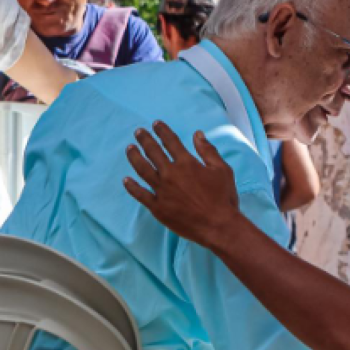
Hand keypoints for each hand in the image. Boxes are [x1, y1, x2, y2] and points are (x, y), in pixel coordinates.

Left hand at [124, 122, 239, 248]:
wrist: (218, 225)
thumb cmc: (223, 198)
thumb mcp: (222, 170)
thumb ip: (208, 151)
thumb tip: (198, 134)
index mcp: (186, 163)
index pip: (171, 141)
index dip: (162, 131)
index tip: (156, 124)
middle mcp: (171, 174)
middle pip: (153, 152)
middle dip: (145, 140)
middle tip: (139, 132)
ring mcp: (162, 191)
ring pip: (143, 169)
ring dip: (135, 157)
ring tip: (130, 149)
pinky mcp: (158, 207)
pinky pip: (140, 194)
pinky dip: (132, 187)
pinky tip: (126, 180)